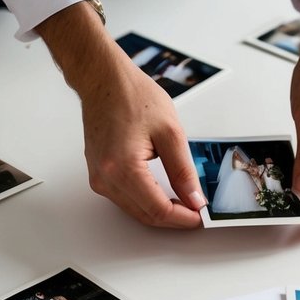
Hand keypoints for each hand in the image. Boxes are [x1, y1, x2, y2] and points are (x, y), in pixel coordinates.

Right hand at [37, 3, 204, 228]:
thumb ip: (183, 171)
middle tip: (197, 212)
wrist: (103, 80)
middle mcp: (105, 178)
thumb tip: (193, 200)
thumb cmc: (132, 96)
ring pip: (135, 211)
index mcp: (123, 168)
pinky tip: (165, 194)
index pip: (158, 210)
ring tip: (185, 203)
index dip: (183, 218)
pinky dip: (147, 201)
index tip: (200, 216)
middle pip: (145, 215)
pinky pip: (126, 199)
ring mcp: (99, 179)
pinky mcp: (98, 175)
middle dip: (174, 218)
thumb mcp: (170, 132)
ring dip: (160, 211)